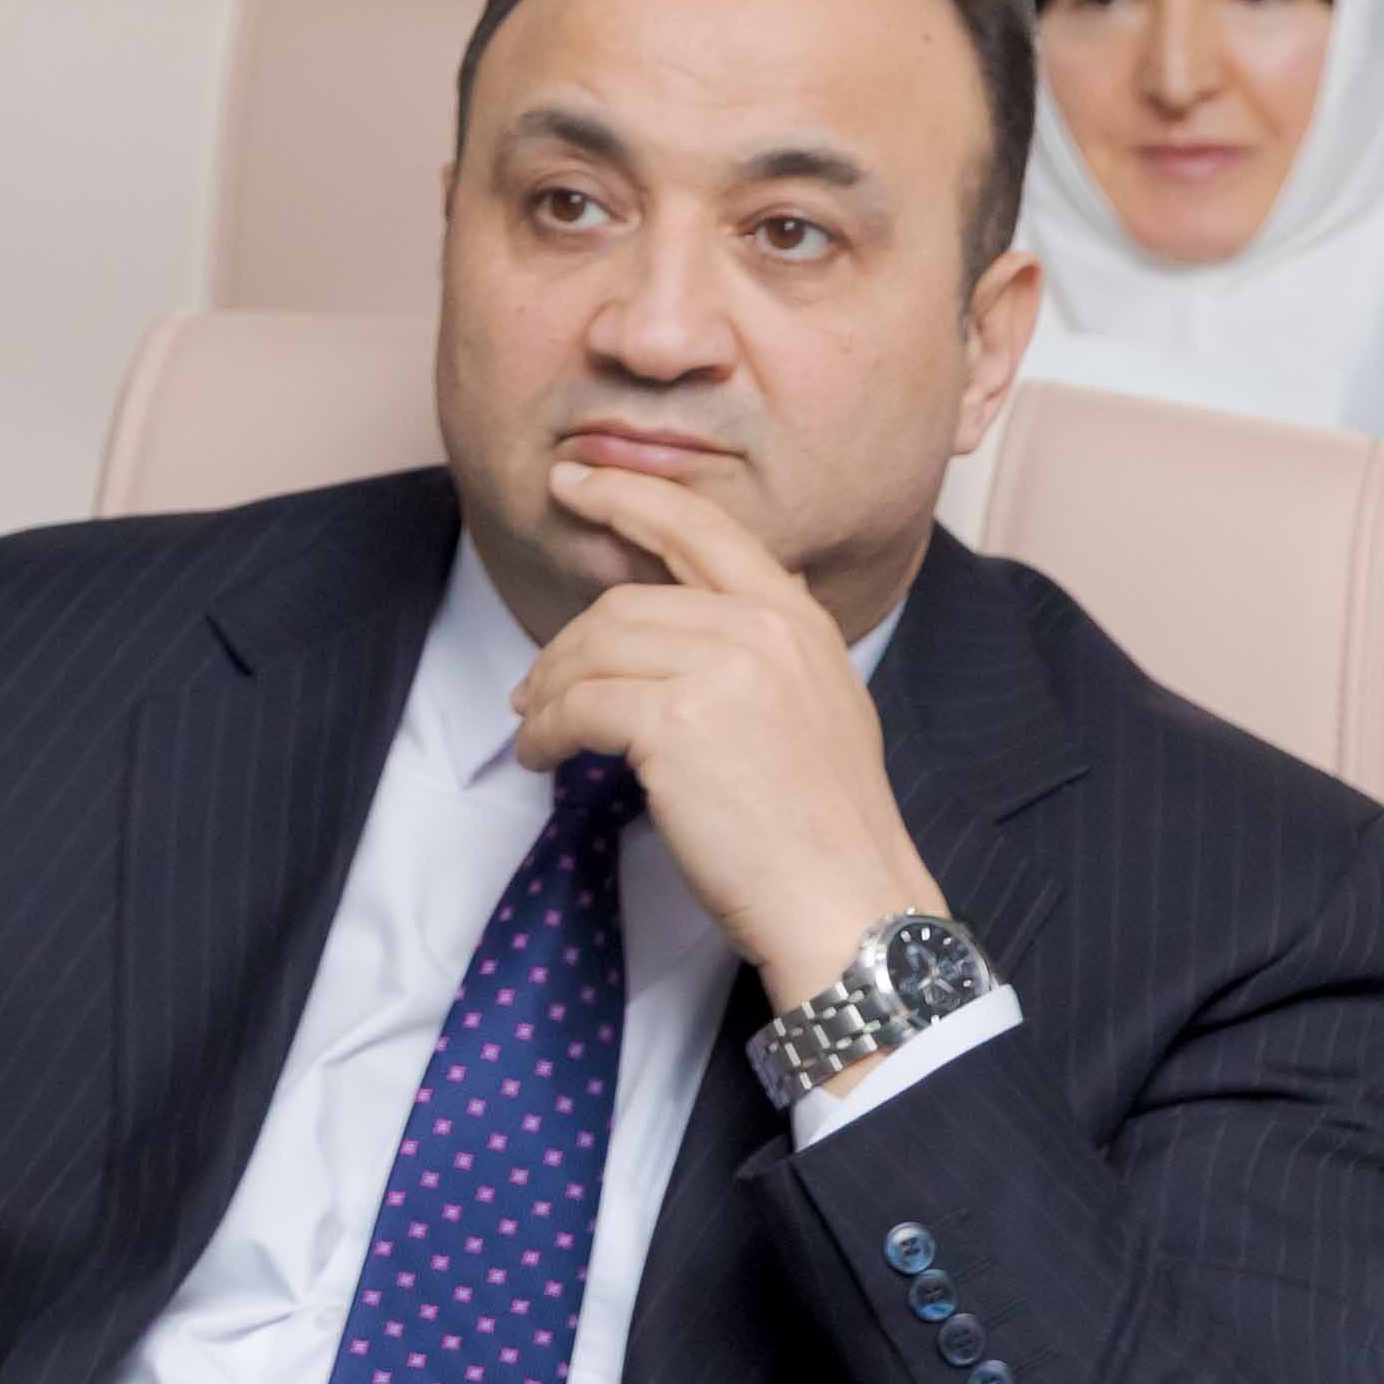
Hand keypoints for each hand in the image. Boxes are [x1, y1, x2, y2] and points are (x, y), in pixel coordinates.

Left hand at [522, 457, 947, 1004]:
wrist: (847, 903)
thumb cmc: (822, 825)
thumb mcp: (822, 705)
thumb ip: (774, 644)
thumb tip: (733, 594)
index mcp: (798, 619)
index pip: (700, 527)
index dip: (628, 496)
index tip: (573, 480)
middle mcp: (763, 628)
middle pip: (624, 603)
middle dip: (567, 645)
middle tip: (535, 687)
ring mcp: (721, 670)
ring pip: (592, 650)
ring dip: (548, 692)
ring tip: (537, 728)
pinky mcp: (675, 722)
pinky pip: (577, 706)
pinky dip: (546, 730)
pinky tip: (543, 756)